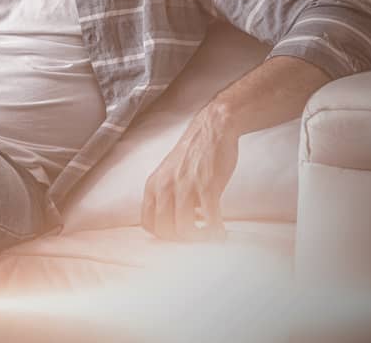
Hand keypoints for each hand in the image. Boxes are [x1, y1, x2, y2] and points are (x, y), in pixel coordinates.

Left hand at [142, 102, 235, 240]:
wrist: (213, 128)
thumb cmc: (194, 155)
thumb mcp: (169, 174)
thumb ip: (167, 196)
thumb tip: (176, 222)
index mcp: (153, 186)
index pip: (148, 224)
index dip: (164, 235)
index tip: (180, 234)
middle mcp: (164, 188)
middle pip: (164, 231)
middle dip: (182, 241)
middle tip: (198, 237)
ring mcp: (185, 187)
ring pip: (184, 230)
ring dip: (200, 240)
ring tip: (211, 235)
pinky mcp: (207, 186)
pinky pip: (210, 220)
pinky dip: (216, 232)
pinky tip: (222, 232)